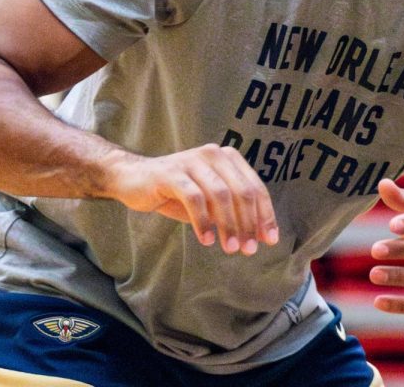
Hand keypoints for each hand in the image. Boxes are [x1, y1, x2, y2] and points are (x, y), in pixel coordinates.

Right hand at [104, 143, 279, 254]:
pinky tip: (206, 239)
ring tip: (229, 248)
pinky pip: (194, 198)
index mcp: (227, 158)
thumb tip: (260, 236)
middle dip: (248, 224)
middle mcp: (212, 154)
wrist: (134, 179)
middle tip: (247, 249)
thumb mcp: (210, 204)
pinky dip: (203, 222)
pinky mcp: (171, 173)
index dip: (265, 215)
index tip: (269, 240)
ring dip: (228, 225)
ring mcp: (191, 161)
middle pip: (241, 191)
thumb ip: (233, 214)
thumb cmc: (176, 193)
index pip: (255, 187)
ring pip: (220, 195)